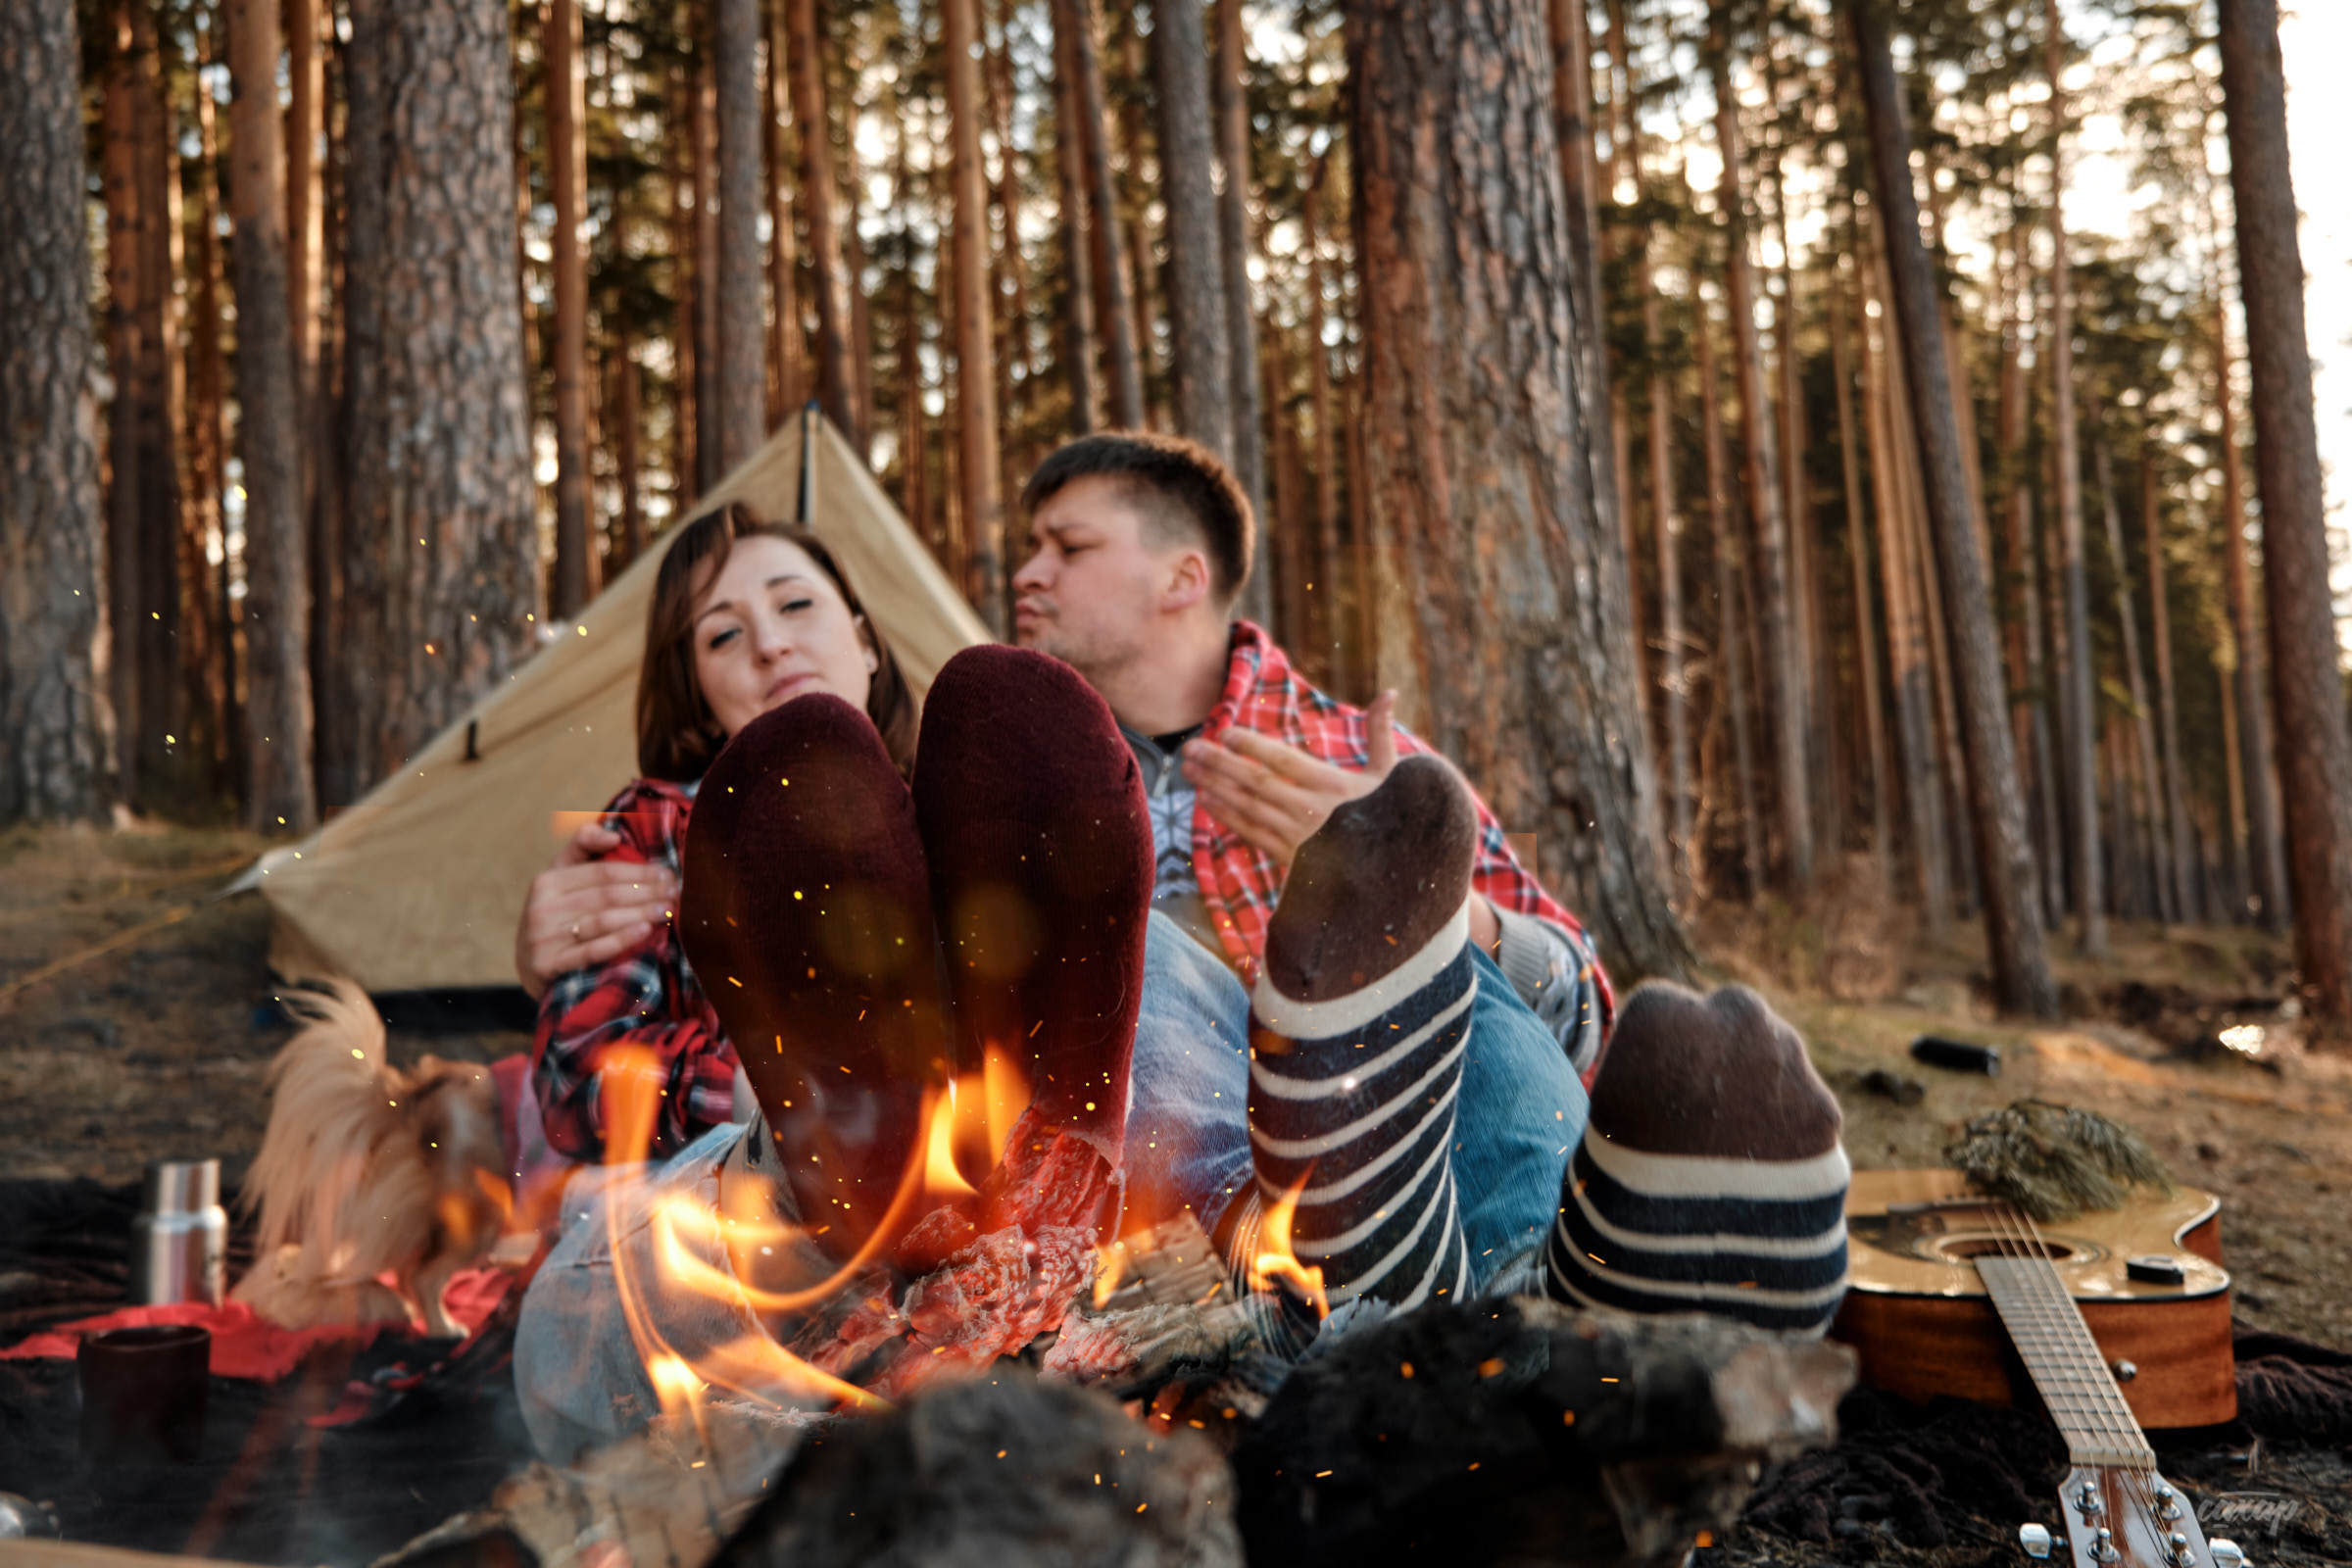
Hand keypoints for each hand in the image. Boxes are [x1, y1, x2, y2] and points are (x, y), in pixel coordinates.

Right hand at [514, 822, 678, 1000]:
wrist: (531, 966)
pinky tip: (645, 931)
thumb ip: (583, 847)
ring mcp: (544, 938)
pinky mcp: (549, 965)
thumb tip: (613, 834)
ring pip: (602, 921)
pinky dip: (621, 940)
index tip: (667, 874)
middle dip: (645, 892)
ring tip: (666, 910)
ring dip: (639, 914)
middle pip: (606, 896)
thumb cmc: (558, 914)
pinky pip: (592, 951)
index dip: (638, 872)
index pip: (602, 872)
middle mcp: (543, 907)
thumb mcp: (561, 877)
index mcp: (548, 881)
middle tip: (674, 892)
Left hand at [1180, 691, 1399, 868]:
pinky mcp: (1289, 860)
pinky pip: (1251, 833)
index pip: (1283, 761)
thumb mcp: (1391, 775)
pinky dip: (1226, 816)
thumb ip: (1381, 733)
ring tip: (1189, 770)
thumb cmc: (1390, 818)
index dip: (1251, 745)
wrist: (1392, 874)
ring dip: (1215, 787)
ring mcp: (1297, 837)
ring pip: (1247, 807)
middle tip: (1190, 748)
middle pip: (1256, 782)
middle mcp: (1311, 812)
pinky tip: (1205, 800)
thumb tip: (1390, 692)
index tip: (1224, 732)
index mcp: (1332, 786)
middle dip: (1219, 763)